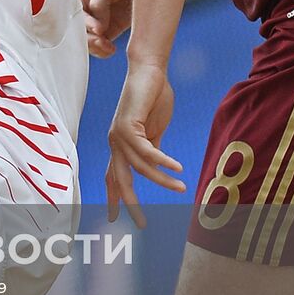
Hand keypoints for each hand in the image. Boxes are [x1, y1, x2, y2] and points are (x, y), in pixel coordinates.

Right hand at [76, 0, 134, 57]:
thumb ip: (100, 1)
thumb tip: (97, 27)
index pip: (74, 12)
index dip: (83, 23)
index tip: (98, 28)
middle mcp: (87, 9)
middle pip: (78, 29)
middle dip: (88, 38)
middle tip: (101, 42)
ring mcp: (99, 20)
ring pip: (89, 40)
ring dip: (95, 47)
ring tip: (108, 48)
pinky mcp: (111, 29)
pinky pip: (102, 44)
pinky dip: (104, 50)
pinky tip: (111, 50)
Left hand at [106, 61, 185, 226]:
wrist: (149, 72)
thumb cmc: (152, 99)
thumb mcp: (153, 130)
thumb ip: (152, 149)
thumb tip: (158, 167)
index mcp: (119, 146)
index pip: (113, 177)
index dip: (113, 198)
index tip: (114, 217)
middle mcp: (115, 143)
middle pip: (119, 180)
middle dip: (128, 202)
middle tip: (139, 222)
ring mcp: (119, 135)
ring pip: (140, 167)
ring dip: (162, 180)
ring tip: (181, 187)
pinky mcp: (128, 125)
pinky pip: (147, 151)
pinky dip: (163, 162)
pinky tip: (177, 169)